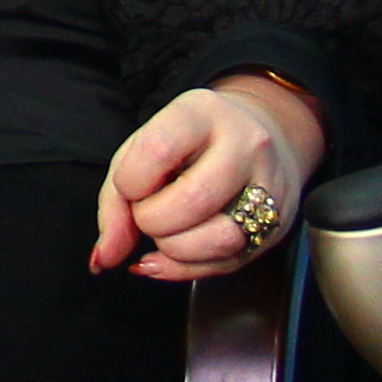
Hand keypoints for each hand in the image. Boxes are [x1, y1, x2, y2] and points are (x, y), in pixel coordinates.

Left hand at [92, 73, 324, 280]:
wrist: (258, 135)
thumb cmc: (187, 146)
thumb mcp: (142, 150)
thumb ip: (114, 202)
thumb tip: (103, 259)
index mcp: (202, 113)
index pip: (157, 151)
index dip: (131, 182)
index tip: (132, 185)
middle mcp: (246, 145)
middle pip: (193, 201)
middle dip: (152, 221)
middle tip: (148, 212)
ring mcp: (270, 186)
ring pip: (220, 238)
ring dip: (175, 250)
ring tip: (165, 232)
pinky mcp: (278, 226)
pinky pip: (230, 263)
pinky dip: (188, 268)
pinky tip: (172, 255)